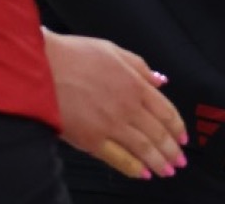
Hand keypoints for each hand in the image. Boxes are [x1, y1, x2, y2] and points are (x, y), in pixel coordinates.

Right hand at [44, 31, 185, 178]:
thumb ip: (140, 67)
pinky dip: (134, 168)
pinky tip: (143, 174)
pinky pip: (118, 158)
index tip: (183, 138)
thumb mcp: (112, 50)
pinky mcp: (90, 140)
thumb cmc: (72, 54)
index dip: (177, 128)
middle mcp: (127, 106)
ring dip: (159, 162)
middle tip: (179, 161)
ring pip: (143, 148)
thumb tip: (161, 80)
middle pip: (158, 133)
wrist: (40, 67)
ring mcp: (110, 125)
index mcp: (135, 84)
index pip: (166, 111)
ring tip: (168, 171)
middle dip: (172, 150)